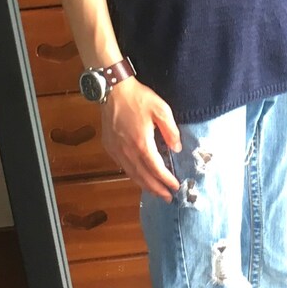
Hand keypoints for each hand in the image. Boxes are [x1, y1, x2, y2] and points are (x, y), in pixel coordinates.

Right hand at [101, 78, 181, 202]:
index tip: (176, 187)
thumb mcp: (161, 110)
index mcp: (142, 143)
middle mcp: (128, 151)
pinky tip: (139, 177)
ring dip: (145, 185)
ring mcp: (117, 150)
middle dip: (157, 189)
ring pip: (132, 174)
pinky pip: (123, 167)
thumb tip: (176, 148)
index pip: (157, 169)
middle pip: (144, 177)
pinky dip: (133, 175)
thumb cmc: (138, 98)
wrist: (113, 90)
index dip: (167, 180)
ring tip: (156, 192)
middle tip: (168, 198)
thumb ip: (171, 131)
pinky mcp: (110, 147)